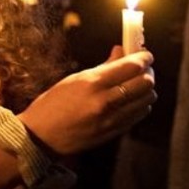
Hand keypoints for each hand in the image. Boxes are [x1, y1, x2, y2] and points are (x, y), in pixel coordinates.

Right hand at [18, 48, 155, 154]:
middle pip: (145, 82)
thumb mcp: (73, 80)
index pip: (131, 66)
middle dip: (147, 72)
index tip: (145, 55)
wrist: (40, 136)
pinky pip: (140, 114)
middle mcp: (105, 101)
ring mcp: (111, 118)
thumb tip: (121, 52)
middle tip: (141, 69)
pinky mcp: (114, 131)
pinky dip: (140, 105)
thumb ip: (102, 67)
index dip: (143, 58)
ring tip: (135, 85)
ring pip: (147, 99)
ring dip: (146, 89)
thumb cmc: (51, 105)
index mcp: (91, 83)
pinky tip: (130, 101)